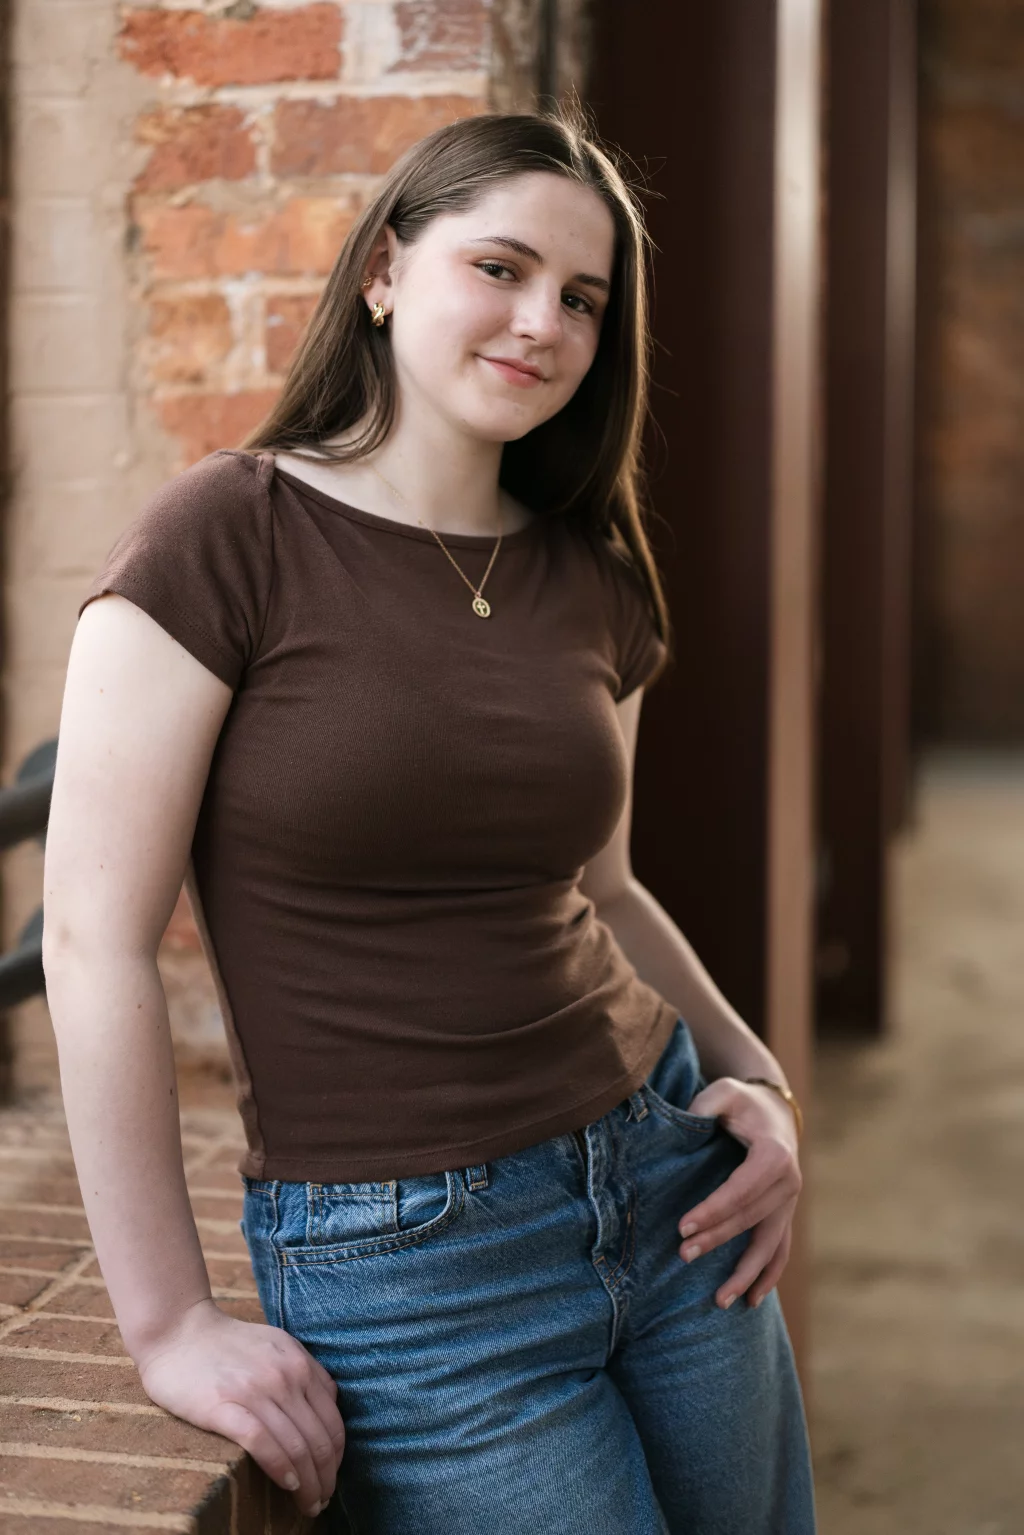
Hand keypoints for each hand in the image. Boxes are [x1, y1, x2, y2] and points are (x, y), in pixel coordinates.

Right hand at [133, 1298, 344, 1519]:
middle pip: (319, 1440)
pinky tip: (287, 1485)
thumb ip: (304, 1371)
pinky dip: (280, 1468)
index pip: (333, 1422)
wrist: (177, 1331)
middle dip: (326, 1479)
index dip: (337, 1458)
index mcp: (299, 1363)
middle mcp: (284, 1376)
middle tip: (322, 1503)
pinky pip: (263, 1443)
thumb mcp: (277, 1346)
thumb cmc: (227, 1344)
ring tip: (307, 1506)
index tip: (330, 1479)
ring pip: (296, 1447)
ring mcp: (254, 1391)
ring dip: (308, 1485)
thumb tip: (330, 1404)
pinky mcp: (223, 1406)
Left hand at [676, 1077, 801, 1310]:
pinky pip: (780, 1251)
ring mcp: (790, 1203)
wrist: (774, 1110)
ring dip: (746, 1274)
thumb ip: (705, 1104)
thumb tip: (683, 1124)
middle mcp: (788, 1183)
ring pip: (769, 1246)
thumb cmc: (743, 1102)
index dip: (712, 1211)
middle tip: (683, 1255)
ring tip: (719, 1300)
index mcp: (774, 1155)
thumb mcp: (724, 1091)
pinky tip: (751, 1301)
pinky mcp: (784, 1214)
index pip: (740, 1192)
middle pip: (749, 1220)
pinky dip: (768, 1277)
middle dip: (716, 1240)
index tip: (682, 1227)